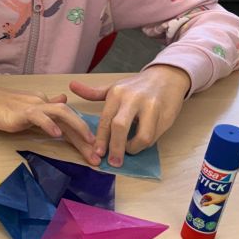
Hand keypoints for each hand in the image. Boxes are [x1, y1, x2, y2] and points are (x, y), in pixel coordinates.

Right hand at [0, 77, 99, 163]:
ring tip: (88, 144)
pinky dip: (48, 125)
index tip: (94, 154)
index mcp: (43, 105)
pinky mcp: (18, 112)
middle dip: (86, 137)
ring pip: (61, 113)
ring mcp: (30, 106)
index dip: (82, 136)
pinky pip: (38, 116)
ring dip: (77, 128)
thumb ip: (43, 110)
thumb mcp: (24, 110)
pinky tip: (56, 136)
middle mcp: (41, 103)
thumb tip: (62, 101)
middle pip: (70, 118)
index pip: (68, 120)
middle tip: (98, 158)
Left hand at [69, 65, 190, 166]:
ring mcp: (151, 107)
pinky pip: (154, 136)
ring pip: (142, 136)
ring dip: (134, 148)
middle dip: (115, 148)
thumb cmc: (137, 86)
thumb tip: (71, 86)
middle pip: (120, 127)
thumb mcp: (114, 87)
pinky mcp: (165, 116)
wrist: (167, 77)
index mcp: (117, 93)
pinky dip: (146, 144)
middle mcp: (133, 99)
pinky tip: (141, 143)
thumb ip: (94, 92)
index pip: (106, 120)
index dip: (101, 139)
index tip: (97, 153)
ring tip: (130, 150)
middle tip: (113, 162)